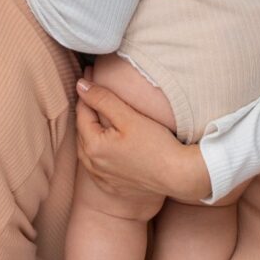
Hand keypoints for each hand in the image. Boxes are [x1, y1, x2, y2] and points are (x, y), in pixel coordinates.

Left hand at [74, 72, 212, 204]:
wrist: (179, 175)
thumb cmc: (156, 144)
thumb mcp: (128, 116)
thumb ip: (102, 99)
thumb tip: (80, 85)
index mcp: (93, 146)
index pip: (82, 112)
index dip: (86, 91)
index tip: (89, 73)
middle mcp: (92, 165)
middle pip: (83, 130)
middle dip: (87, 109)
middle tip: (93, 88)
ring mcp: (102, 178)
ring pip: (88, 148)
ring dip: (90, 130)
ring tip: (96, 112)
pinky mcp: (112, 186)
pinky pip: (98, 165)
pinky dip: (98, 151)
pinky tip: (105, 143)